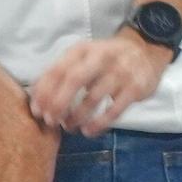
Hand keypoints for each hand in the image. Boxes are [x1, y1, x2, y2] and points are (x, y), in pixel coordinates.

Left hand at [27, 34, 170, 136]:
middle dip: (59, 103)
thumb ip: (61, 72)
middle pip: (74, 80)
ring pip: (94, 97)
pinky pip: (114, 109)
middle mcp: (100, 58)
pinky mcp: (136, 88)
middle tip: (51, 121)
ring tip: (69, 127)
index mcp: (81, 50)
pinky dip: (99, 123)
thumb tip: (36, 96)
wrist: (145, 51)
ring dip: (78, 116)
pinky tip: (89, 131)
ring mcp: (120, 72)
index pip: (58, 69)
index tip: (37, 111)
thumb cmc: (104, 59)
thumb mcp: (82, 57)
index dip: (44, 92)